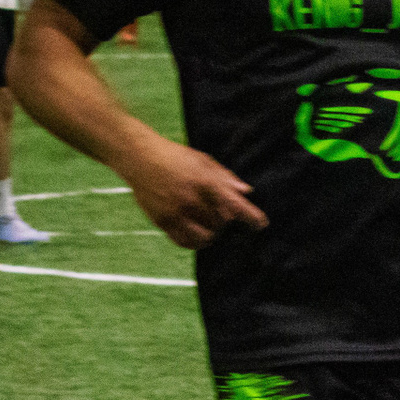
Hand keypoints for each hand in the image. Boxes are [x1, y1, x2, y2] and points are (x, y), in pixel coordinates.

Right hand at [119, 136, 268, 248]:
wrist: (139, 157)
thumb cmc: (175, 157)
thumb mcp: (203, 160)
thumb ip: (225, 177)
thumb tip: (246, 192)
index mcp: (205, 182)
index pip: (235, 205)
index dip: (251, 217)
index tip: (261, 225)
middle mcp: (191, 199)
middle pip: (221, 223)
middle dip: (225, 222)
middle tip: (222, 215)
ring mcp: (175, 212)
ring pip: (204, 237)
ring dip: (211, 234)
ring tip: (210, 227)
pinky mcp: (162, 221)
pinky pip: (184, 241)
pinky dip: (194, 242)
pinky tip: (196, 235)